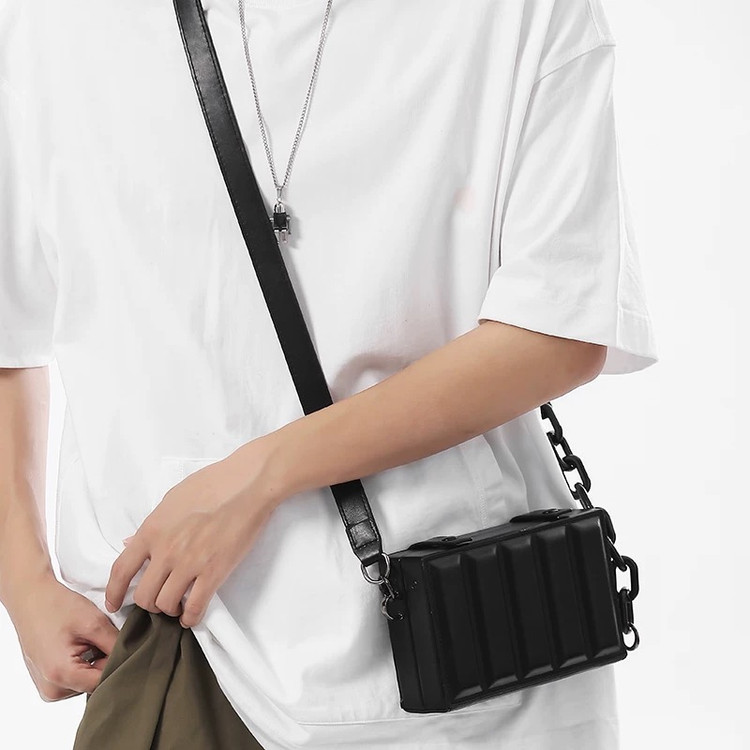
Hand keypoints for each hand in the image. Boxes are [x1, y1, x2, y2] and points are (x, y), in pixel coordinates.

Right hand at [8, 574, 119, 700]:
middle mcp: (51, 690)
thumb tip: (133, 659)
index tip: (125, 648)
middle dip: (105, 662)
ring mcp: (47, 688)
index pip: (103, 683)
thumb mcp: (94, 623)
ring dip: (94, 663)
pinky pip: (75, 679)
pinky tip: (79, 645)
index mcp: (61, 675)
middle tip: (102, 638)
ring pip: (86, 682)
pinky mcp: (47, 681)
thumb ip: (115, 646)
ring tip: (87, 640)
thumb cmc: (57, 607)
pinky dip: (83, 663)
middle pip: (94, 685)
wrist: (31, 598)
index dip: (117, 664)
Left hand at [104, 438, 283, 628]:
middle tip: (160, 601)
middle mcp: (166, 551)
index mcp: (152, 530)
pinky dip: (191, 617)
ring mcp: (189, 563)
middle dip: (149, 604)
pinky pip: (195, 607)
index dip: (114, 593)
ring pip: (166, 604)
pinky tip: (192, 615)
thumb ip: (152, 524)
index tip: (114, 604)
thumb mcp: (172, 498)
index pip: (121, 570)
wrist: (247, 484)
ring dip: (170, 609)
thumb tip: (132, 543)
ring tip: (179, 605)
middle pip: (144, 595)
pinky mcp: (214, 572)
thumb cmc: (213, 483)